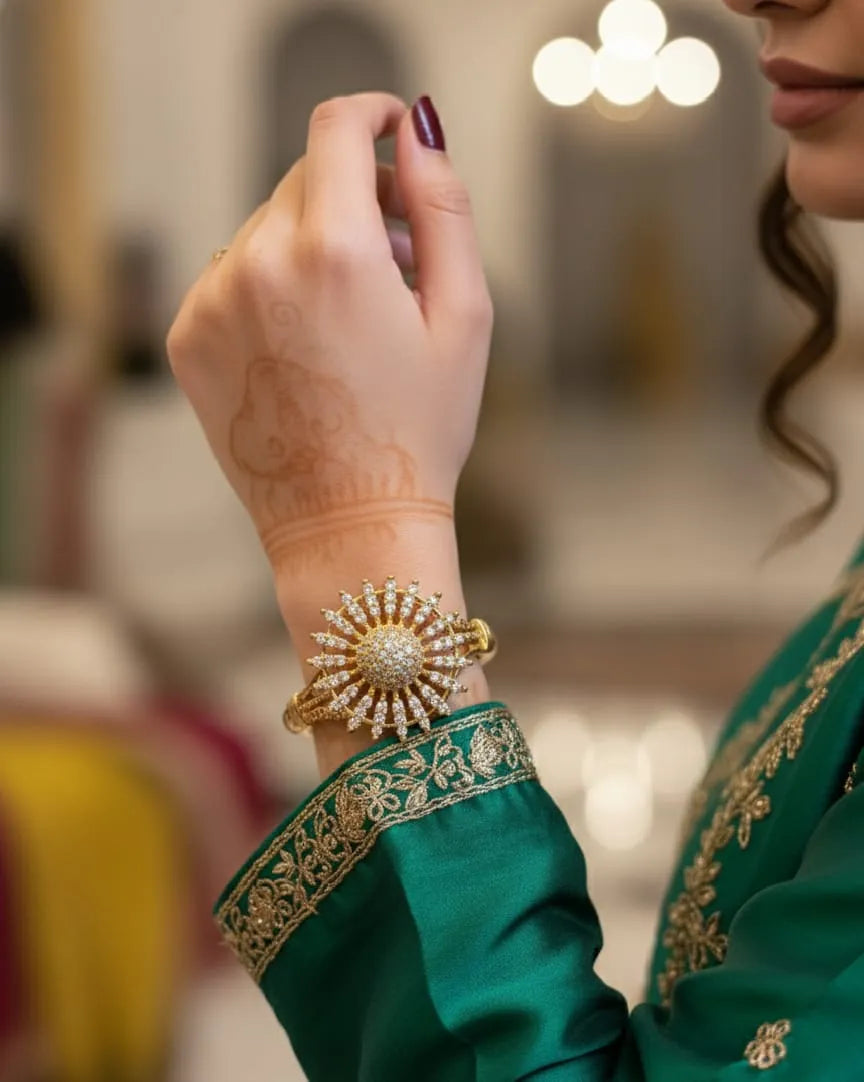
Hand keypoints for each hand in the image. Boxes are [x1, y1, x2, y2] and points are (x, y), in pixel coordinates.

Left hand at [166, 92, 493, 612]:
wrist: (348, 525)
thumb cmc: (419, 430)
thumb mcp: (465, 316)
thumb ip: (444, 208)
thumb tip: (418, 132)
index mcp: (335, 252)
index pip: (337, 128)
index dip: (372, 116)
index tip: (392, 130)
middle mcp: (259, 264)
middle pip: (303, 178)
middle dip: (354, 199)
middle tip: (396, 264)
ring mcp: (212, 301)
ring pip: (265, 227)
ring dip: (311, 246)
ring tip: (353, 320)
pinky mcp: (187, 336)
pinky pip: (231, 275)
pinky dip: (269, 288)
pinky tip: (306, 348)